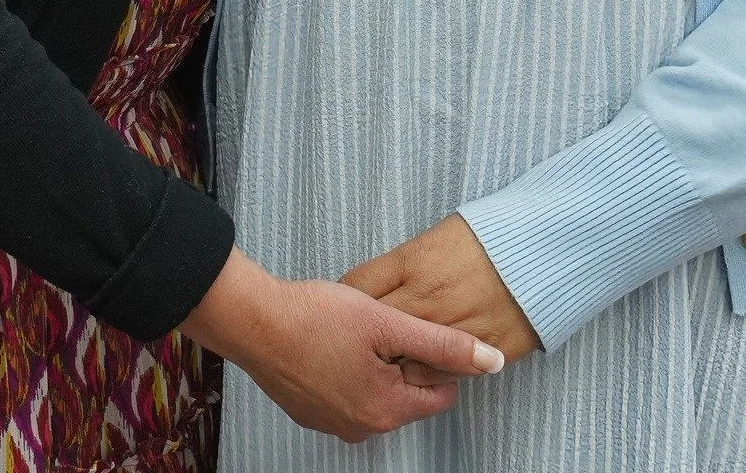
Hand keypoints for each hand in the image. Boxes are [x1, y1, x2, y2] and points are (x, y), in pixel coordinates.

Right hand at [182, 246, 503, 440]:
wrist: (252, 321)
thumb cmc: (316, 317)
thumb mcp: (389, 322)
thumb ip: (444, 344)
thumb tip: (493, 362)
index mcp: (387, 411)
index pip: (441, 392)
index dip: (432, 356)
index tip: (408, 329)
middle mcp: (361, 429)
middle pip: (408, 393)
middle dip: (401, 359)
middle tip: (377, 326)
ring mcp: (333, 424)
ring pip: (377, 390)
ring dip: (374, 362)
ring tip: (352, 330)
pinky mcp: (311, 412)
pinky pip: (347, 391)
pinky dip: (347, 368)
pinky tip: (331, 341)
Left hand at [342, 215, 541, 387]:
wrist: (546, 249)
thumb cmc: (490, 236)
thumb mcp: (436, 238)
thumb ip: (400, 267)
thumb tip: (370, 291)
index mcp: (413, 263)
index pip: (356, 287)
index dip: (347, 300)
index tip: (348, 306)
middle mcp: (427, 299)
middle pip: (375, 331)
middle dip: (366, 338)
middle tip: (365, 341)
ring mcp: (451, 330)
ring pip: (404, 365)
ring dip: (397, 364)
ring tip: (395, 361)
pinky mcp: (479, 354)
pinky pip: (441, 377)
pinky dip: (430, 375)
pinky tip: (430, 365)